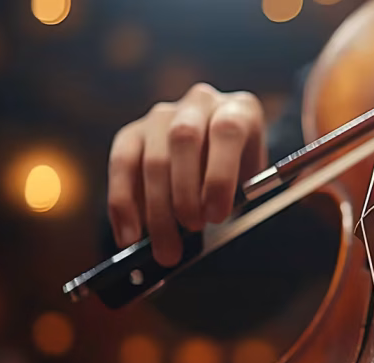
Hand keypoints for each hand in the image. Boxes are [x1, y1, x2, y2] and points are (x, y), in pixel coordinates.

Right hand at [107, 83, 266, 266]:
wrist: (219, 158)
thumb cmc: (240, 174)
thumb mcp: (252, 183)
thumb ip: (238, 198)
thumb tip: (211, 230)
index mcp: (239, 110)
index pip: (227, 132)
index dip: (220, 175)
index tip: (217, 215)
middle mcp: (199, 103)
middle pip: (184, 141)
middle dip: (185, 193)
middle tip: (191, 231)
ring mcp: (162, 116)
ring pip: (153, 159)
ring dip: (157, 210)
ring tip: (166, 248)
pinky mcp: (132, 132)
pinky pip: (121, 166)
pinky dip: (123, 206)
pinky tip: (129, 237)